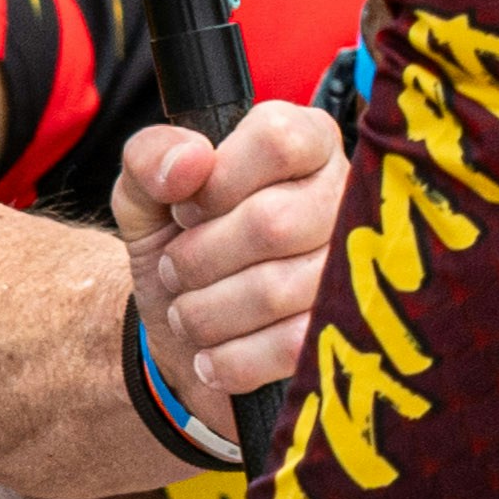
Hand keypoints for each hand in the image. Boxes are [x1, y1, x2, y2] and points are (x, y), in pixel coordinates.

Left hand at [119, 96, 347, 422]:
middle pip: (273, 223)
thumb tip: (190, 161)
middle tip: (173, 270)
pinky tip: (209, 356)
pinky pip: (288, 347)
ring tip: (186, 313)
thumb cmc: (177, 244)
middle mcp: (345, 198)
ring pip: (276, 290)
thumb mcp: (144, 193)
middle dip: (198, 257)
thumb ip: (150, 157)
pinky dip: (229, 359)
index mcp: (307, 143)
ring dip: (205, 311)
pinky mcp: (343, 334)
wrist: (180, 334)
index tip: (187, 210)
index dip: (216, 184)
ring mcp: (354, 269)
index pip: (277, 140)